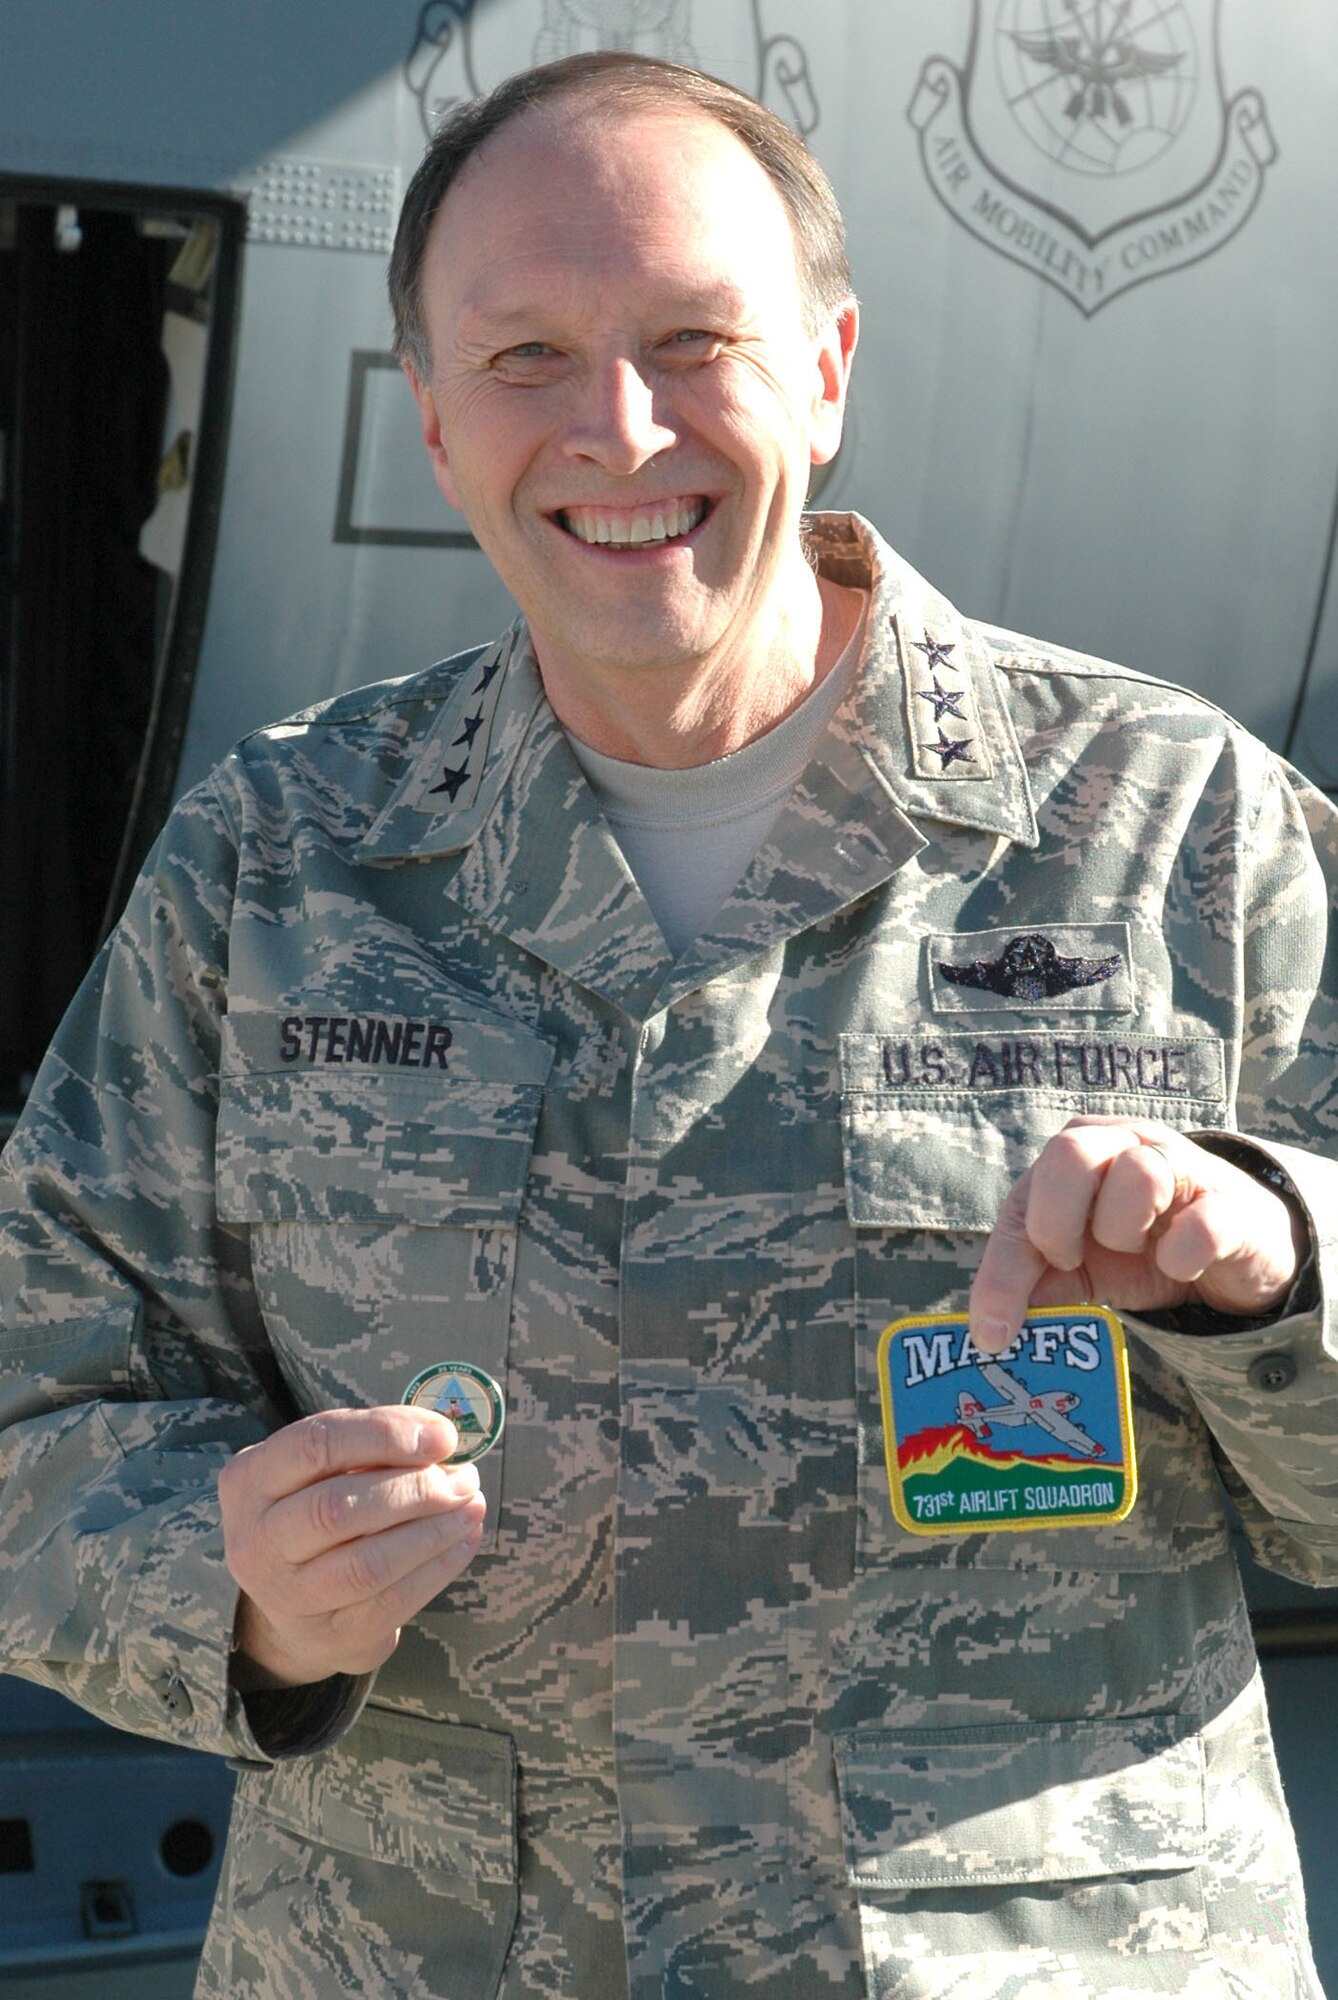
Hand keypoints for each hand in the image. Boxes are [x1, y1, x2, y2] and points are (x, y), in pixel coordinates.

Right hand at [219, 1407, 485, 1689]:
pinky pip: (392, 1602)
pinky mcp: (330, 1636)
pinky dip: (439, 1567)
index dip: (385, 1436)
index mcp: (250, 1481)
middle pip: (338, 1509)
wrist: (296, 1603)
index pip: (316, 1445)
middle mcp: (255, 1542)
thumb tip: (440, 1437)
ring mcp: (286, 1597)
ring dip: (433, 1531)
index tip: (443, 1436)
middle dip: (415, 1489)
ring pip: (367, 1564)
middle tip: (464, 1478)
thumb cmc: (319, 1509)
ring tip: (471, 1505)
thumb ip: (372, 1445)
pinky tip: (465, 1539)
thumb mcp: (323, 1468)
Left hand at [968, 1118, 1304, 1354]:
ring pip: (1137, 1175)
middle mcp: (1123, 1143)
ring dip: (1122, 1231)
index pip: (1020, 1202)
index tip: (992, 1332)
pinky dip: (1182, 1256)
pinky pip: (1201, 1224)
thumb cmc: (1143, 1246)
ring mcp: (1181, 1164)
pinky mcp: (1229, 1203)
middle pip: (1069, 1153)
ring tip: (1136, 1248)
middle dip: (1056, 1224)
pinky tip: (1179, 1263)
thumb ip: (1037, 1284)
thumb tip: (989, 1328)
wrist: (1235, 1249)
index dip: (1001, 1270)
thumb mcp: (1081, 1266)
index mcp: (1075, 1154)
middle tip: (1070, 1261)